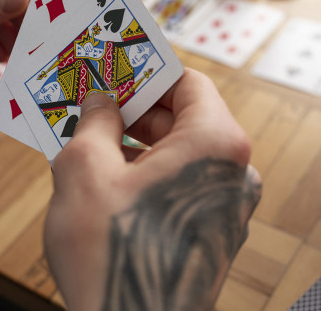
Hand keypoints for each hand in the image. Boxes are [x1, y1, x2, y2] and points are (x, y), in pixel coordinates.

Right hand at [45, 69, 260, 310]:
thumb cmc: (114, 255)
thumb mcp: (86, 170)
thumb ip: (95, 121)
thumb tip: (100, 100)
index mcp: (216, 144)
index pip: (186, 82)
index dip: (145, 70)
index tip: (114, 65)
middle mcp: (233, 173)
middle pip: (183, 118)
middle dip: (134, 107)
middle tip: (93, 98)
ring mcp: (226, 208)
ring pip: (179, 155)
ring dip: (135, 141)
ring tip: (89, 135)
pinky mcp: (211, 235)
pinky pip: (180, 186)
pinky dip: (147, 173)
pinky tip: (106, 174)